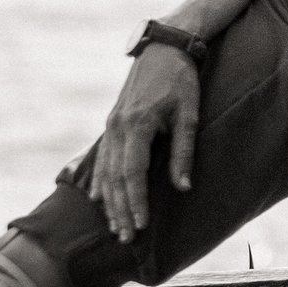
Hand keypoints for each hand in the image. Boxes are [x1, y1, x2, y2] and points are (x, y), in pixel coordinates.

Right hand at [90, 45, 200, 243]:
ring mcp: (111, 124)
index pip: (133, 173)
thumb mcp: (189, 114)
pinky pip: (102, 158)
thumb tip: (182, 188)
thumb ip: (184, 151)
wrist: (163, 48)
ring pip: (106, 171)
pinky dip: (100, 181)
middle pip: (115, 178)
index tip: (141, 225)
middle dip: (120, 210)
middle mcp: (118, 127)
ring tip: (114, 227)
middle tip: (126, 238)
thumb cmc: (181, 81)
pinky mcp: (111, 122)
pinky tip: (98, 199)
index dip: (136, 201)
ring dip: (109, 201)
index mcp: (138, 124)